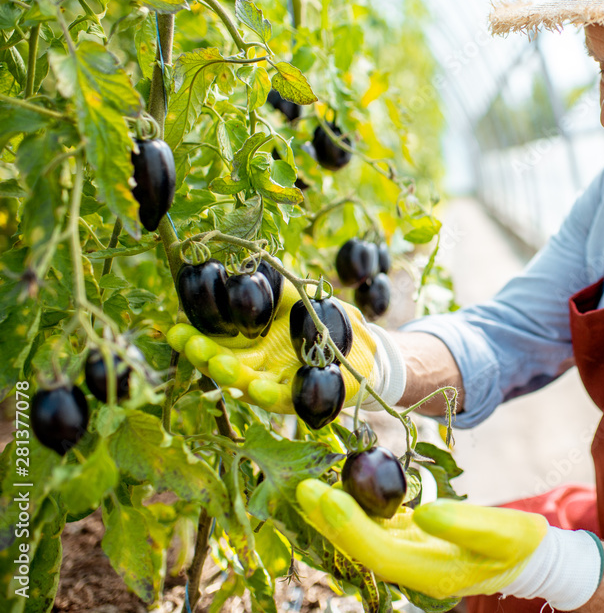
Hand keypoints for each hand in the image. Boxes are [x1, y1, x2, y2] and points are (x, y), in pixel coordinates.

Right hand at [166, 284, 404, 413]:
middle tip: (187, 344)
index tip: (176, 329)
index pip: (217, 341)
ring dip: (233, 376)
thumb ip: (270, 287)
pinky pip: (284, 398)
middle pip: (226, 363)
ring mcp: (280, 382)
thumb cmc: (326, 318)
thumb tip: (239, 267)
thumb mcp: (297, 296)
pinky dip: (270, 395)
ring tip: (218, 366)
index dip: (195, 338)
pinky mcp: (305, 395)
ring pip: (249, 383)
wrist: (365, 342)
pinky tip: (256, 389)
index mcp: (252, 342)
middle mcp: (260, 365)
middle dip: (204, 355)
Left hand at [296, 479, 603, 608]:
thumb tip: (426, 512)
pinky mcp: (411, 539)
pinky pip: (374, 524)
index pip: (378, 552)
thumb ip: (465, 524)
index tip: (327, 497)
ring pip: (362, 535)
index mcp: (429, 573)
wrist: (528, 557)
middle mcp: (411, 568)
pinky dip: (356, 506)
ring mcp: (409, 554)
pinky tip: (341, 486)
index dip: (350, 527)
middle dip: (330, 519)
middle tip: (302, 488)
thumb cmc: (518, 545)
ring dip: (336, 512)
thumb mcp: (501, 532)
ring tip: (310, 485)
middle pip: (359, 546)